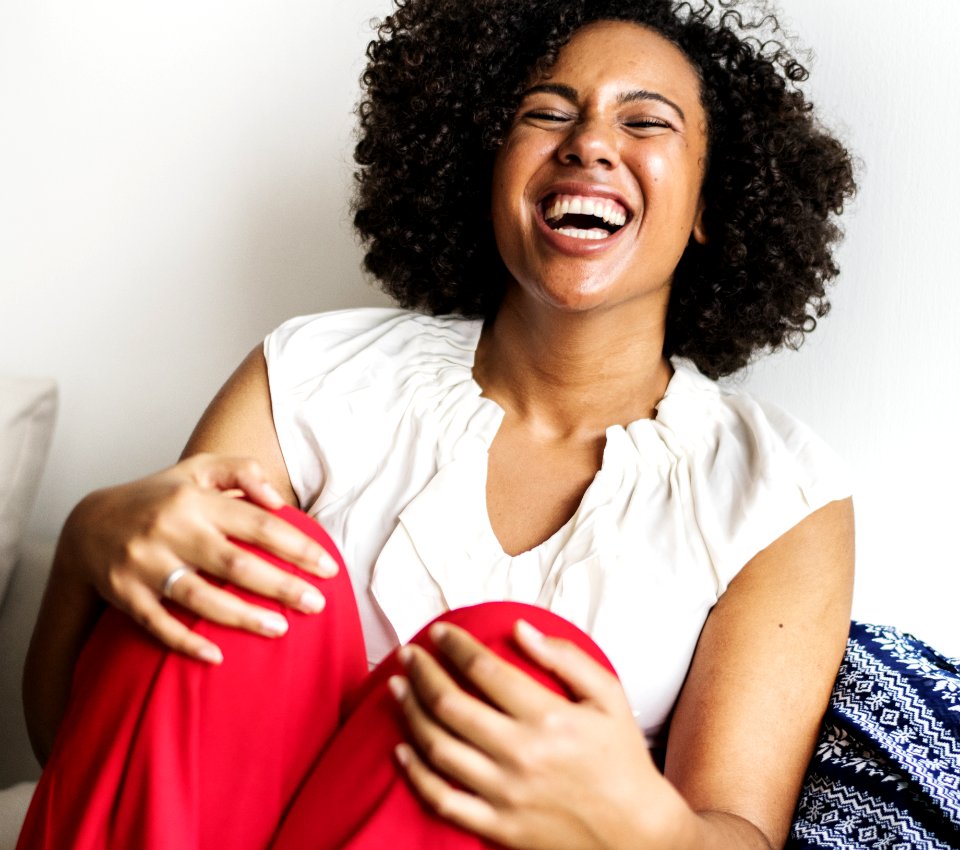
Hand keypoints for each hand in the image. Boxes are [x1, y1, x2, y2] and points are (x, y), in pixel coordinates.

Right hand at [61, 453, 338, 662]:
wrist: (87, 525)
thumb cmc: (160, 498)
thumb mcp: (199, 469)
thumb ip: (242, 472)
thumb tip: (279, 501)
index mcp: (196, 500)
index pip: (258, 525)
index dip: (297, 547)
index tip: (329, 568)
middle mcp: (171, 530)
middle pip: (236, 564)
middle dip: (281, 586)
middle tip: (318, 604)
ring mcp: (145, 565)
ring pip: (200, 598)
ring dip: (243, 618)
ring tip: (281, 630)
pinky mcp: (124, 594)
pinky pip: (158, 624)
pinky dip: (187, 642)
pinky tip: (218, 657)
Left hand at [389, 619, 688, 849]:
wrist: (636, 834)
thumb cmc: (622, 760)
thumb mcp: (609, 697)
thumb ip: (565, 657)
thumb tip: (520, 628)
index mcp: (548, 717)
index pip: (484, 670)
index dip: (454, 646)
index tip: (439, 633)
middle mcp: (520, 753)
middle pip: (450, 705)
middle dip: (422, 673)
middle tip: (408, 655)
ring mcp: (505, 793)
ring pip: (438, 747)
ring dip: (410, 713)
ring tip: (398, 689)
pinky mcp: (497, 825)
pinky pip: (442, 799)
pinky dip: (415, 774)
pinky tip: (400, 750)